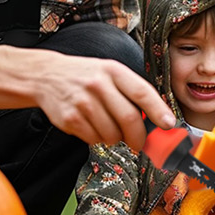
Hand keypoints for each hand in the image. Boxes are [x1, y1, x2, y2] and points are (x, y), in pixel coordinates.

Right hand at [33, 53, 175, 151]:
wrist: (46, 76)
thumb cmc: (86, 76)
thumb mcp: (109, 72)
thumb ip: (131, 91)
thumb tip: (157, 120)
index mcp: (113, 71)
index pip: (141, 92)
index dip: (158, 110)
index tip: (169, 124)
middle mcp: (98, 85)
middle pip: (128, 118)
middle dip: (138, 137)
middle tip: (139, 143)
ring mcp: (82, 102)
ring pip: (111, 133)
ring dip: (116, 139)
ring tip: (110, 130)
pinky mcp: (69, 118)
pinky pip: (93, 139)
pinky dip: (98, 139)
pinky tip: (93, 127)